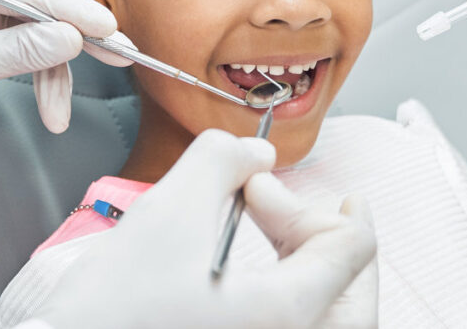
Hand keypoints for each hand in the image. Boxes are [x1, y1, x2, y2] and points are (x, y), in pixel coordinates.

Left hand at [0, 0, 129, 167]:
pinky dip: (46, 81)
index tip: (106, 26)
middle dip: (76, 38)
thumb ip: (15, 52)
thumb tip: (71, 39)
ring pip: (42, 34)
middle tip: (120, 52)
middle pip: (39, 7)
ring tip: (61, 112)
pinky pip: (33, 52)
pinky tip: (52, 109)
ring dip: (57, 74)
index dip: (69, 9)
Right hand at [36, 130, 377, 328]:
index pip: (354, 249)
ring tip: (255, 226)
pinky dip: (281, 285)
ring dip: (302, 258)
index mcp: (288, 312)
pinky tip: (238, 264)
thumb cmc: (112, 308)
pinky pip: (288, 320)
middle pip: (346, 282)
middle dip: (314, 229)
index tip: (284, 188)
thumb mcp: (170, 209)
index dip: (329, 203)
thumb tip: (257, 155)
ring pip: (321, 306)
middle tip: (266, 202)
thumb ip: (223, 160)